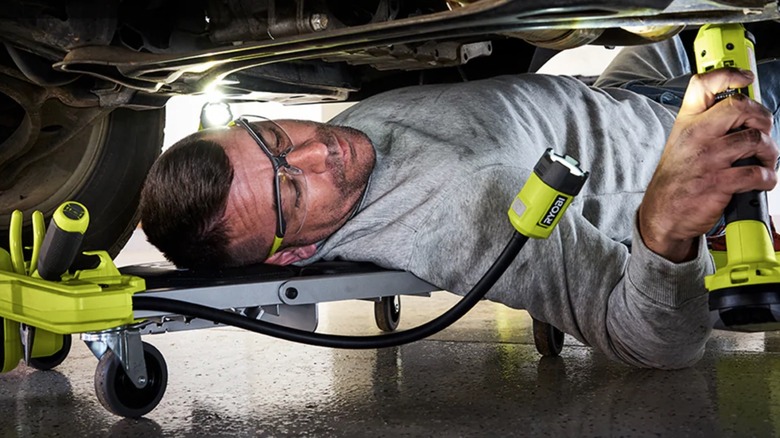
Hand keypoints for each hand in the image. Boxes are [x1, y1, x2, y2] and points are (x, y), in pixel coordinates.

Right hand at [639, 68, 778, 261]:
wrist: (662, 213)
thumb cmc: (676, 178)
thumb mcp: (680, 142)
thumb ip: (705, 123)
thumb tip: (741, 111)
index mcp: (687, 122)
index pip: (704, 84)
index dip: (730, 74)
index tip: (746, 78)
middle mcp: (696, 136)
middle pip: (740, 106)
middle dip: (762, 117)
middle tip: (762, 129)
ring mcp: (707, 159)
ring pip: (755, 139)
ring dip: (770, 152)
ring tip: (765, 160)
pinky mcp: (717, 182)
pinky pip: (756, 174)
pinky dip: (767, 178)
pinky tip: (761, 180)